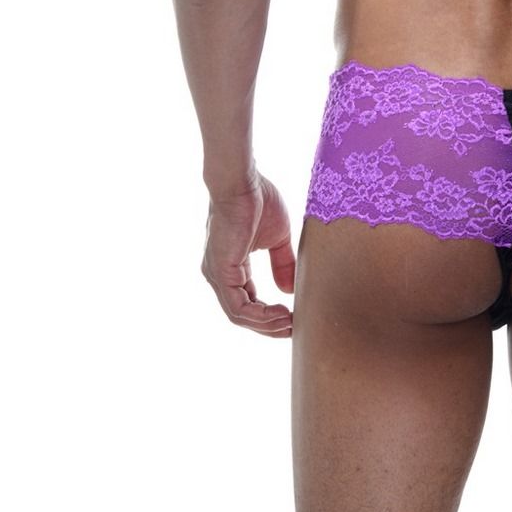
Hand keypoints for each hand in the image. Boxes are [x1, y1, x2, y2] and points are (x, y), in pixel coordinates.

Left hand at [201, 170, 295, 336]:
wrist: (243, 181)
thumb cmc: (259, 200)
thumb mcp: (277, 238)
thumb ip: (281, 263)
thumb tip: (288, 290)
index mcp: (231, 268)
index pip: (248, 303)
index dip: (270, 315)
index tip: (294, 318)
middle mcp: (219, 276)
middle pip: (243, 315)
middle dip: (269, 326)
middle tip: (294, 330)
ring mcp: (217, 275)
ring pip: (239, 316)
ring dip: (267, 325)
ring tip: (291, 324)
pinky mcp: (220, 272)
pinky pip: (238, 307)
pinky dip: (260, 316)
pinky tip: (281, 313)